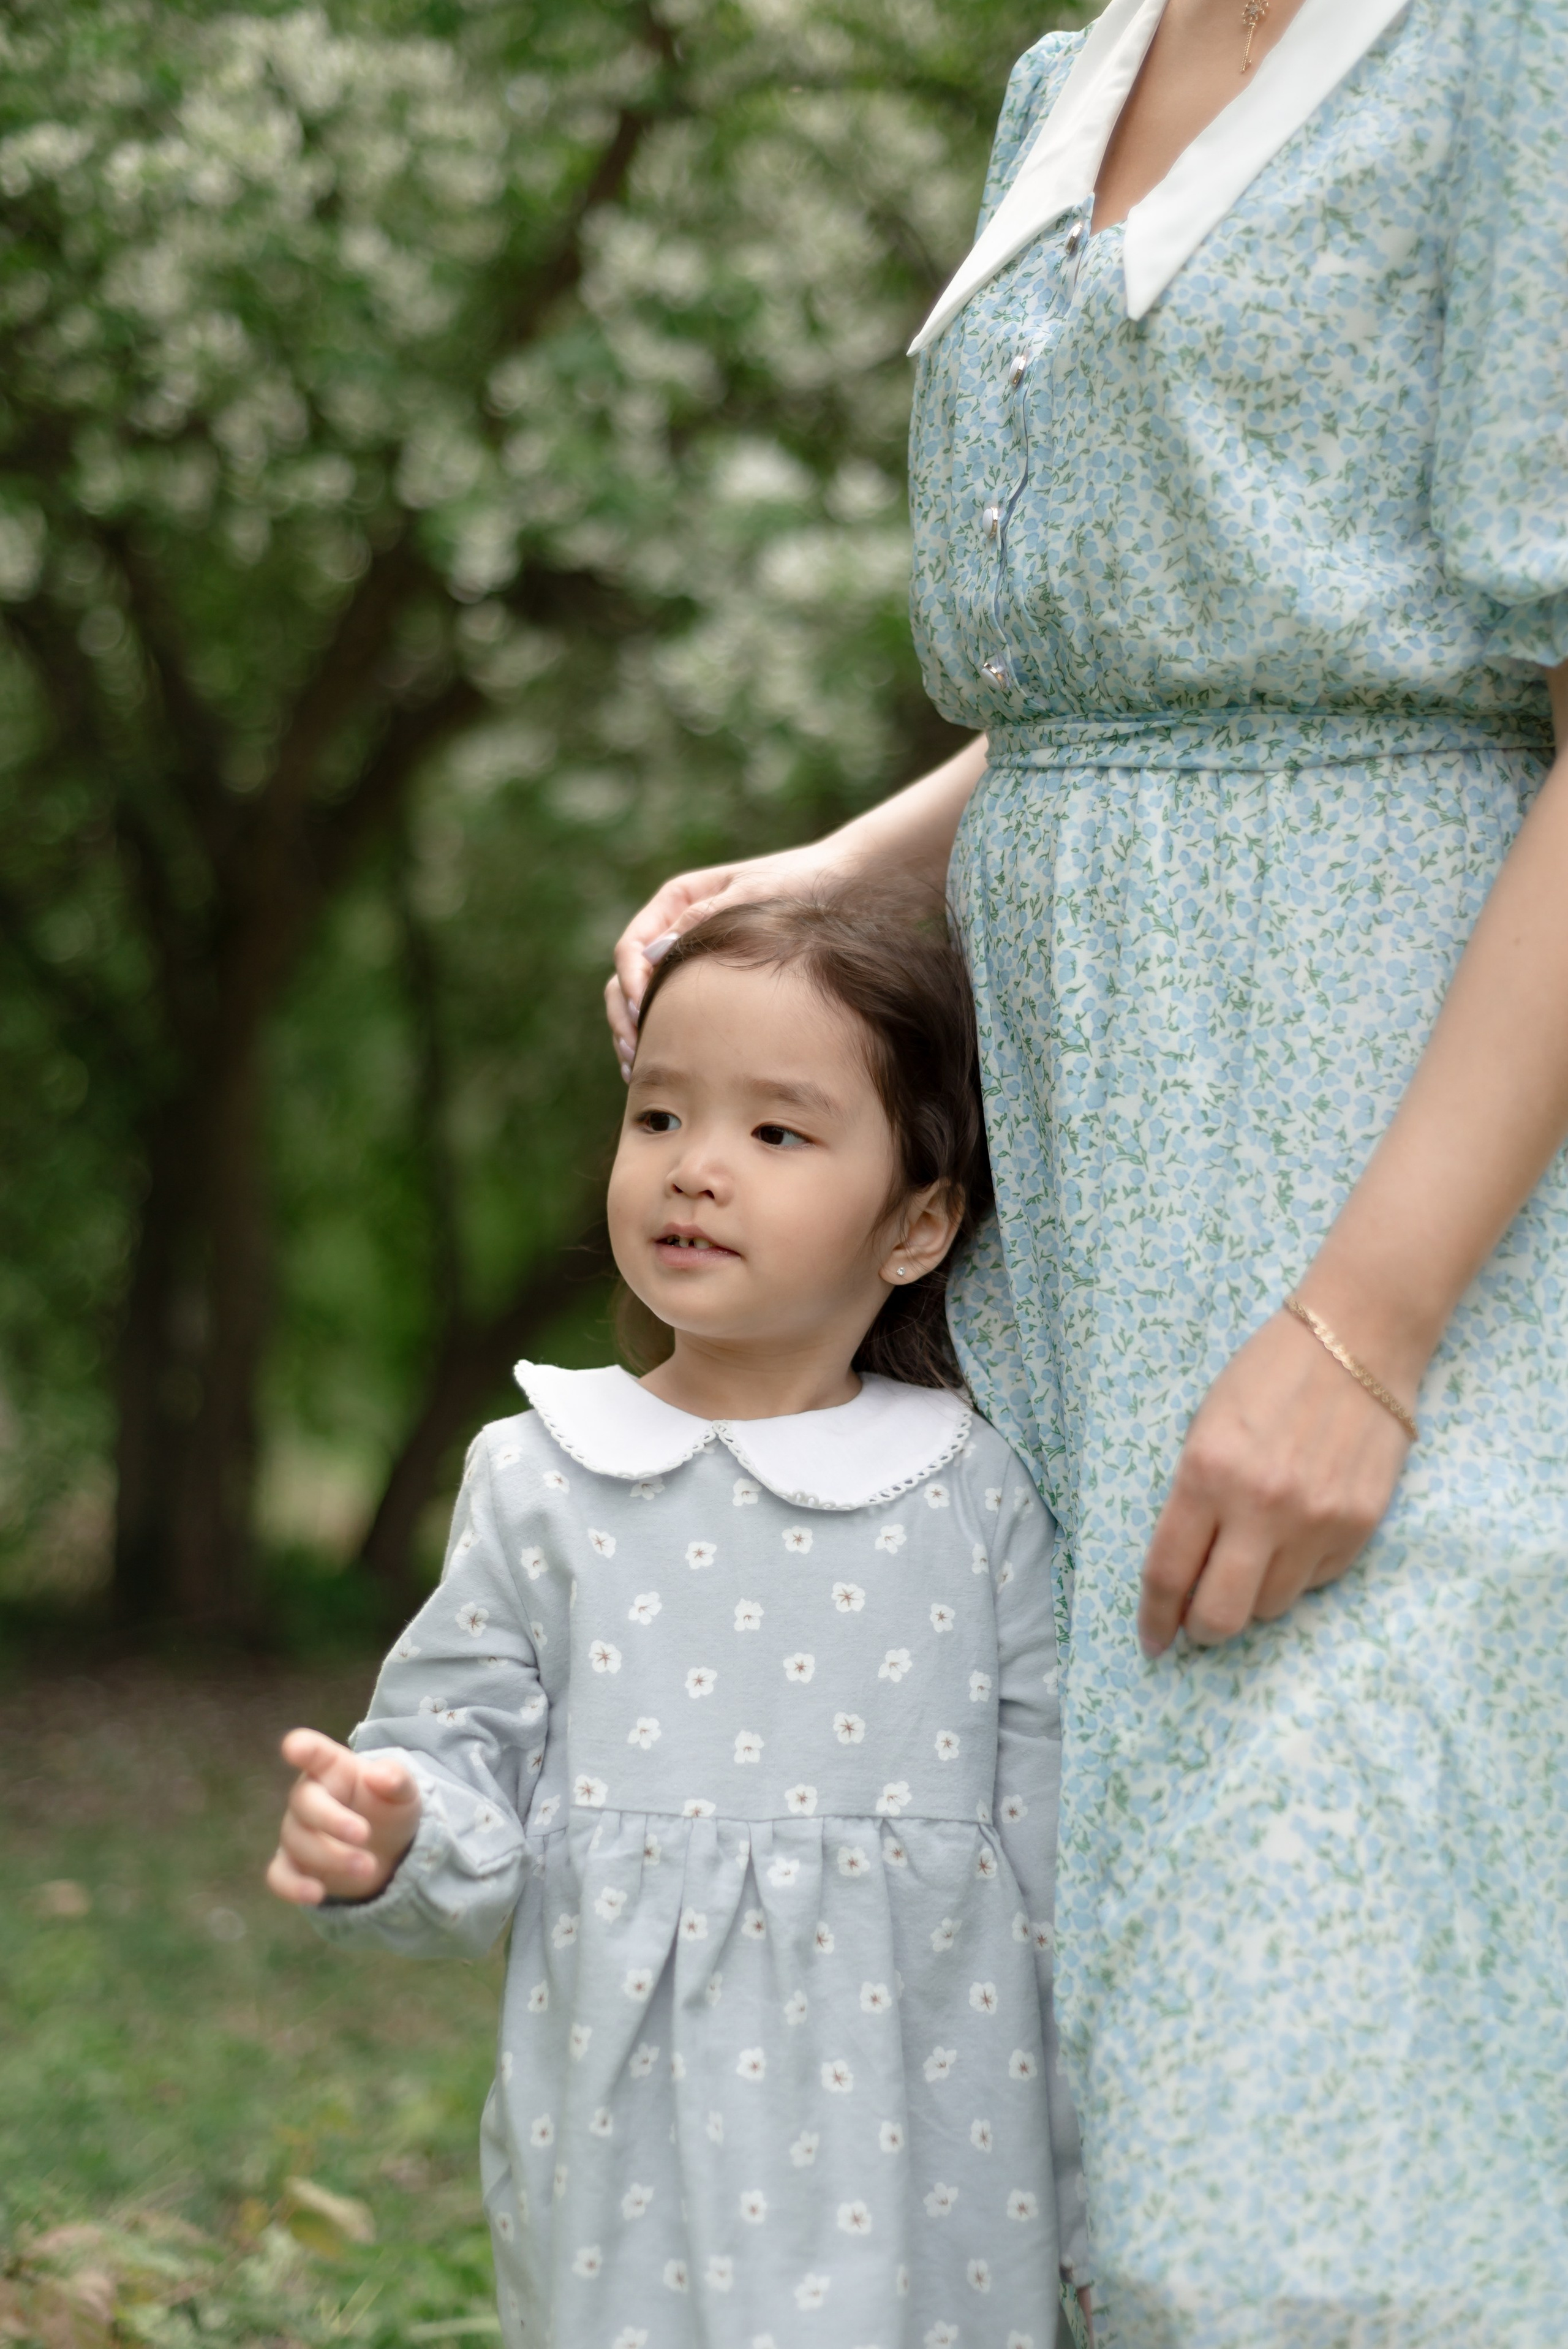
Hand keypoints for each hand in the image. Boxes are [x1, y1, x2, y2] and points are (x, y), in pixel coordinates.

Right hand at [266, 1727, 421, 1905]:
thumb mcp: (403, 1792)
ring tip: (369, 1867)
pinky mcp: (293, 1865)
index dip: (302, 1748)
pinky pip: (280, 1876)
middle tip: (365, 1834)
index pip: (313, 1752)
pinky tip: (316, 1894)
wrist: (387, 1848)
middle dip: (332, 1820)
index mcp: (332, 1767)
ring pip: (298, 1842)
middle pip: (304, 1803)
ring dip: (332, 1857)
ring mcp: (296, 1832)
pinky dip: (293, 1887)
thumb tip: (380, 1776)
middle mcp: (308, 1796)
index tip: (294, 1748)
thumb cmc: (388, 1807)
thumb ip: (396, 1779)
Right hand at [606, 838, 859, 1074]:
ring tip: (636, 1068)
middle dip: (623, 1015)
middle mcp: (673, 929)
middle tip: (635, 1050)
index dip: (631, 982)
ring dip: (631, 1031)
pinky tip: (655, 1067)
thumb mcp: (750, 895)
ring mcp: (686, 958)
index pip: (632, 946)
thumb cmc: (792, 885)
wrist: (833, 883)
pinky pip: (668, 1009)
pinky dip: (656, 1036)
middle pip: (626, 977)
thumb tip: (652, 956)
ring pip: (638, 998)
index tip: (643, 1012)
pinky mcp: (702, 981)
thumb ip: (702, 919)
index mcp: (676, 900)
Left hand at [1138, 1309, 1413, 1653]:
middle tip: (1198, 1621)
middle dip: (1202, 1630)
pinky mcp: (1361, 1526)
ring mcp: (1316, 1520)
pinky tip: (1296, 1533)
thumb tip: (1185, 1570)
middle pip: (1221, 1616)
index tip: (1153, 1640)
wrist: (1358, 1339)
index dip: (1155, 1618)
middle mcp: (1261, 1505)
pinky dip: (1298, 1572)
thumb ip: (1192, 1497)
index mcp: (1207, 1473)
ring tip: (1254, 1556)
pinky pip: (1316, 1581)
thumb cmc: (1267, 1374)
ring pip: (1271, 1606)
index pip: (1169, 1573)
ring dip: (1253, 1596)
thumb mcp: (1205, 1425)